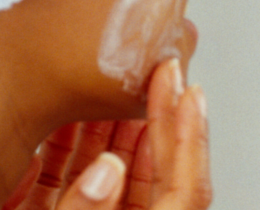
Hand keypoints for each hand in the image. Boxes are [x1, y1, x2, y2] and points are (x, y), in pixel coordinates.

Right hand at [3, 59, 211, 209]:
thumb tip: (108, 168)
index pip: (189, 189)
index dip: (192, 138)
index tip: (190, 91)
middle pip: (154, 170)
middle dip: (154, 117)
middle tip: (159, 71)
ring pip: (115, 174)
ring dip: (112, 129)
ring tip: (112, 87)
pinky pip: (73, 184)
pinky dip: (73, 154)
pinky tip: (67, 123)